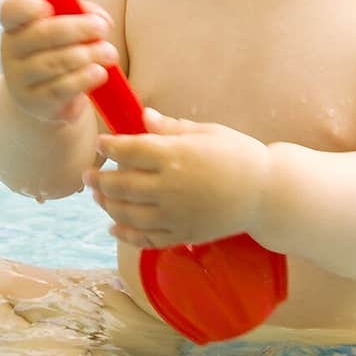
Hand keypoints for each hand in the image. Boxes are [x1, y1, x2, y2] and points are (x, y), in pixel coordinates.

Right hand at [0, 0, 118, 123]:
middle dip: (78, 29)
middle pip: (43, 34)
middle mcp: (12, 50)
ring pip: (55, 63)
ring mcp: (20, 79)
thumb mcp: (67, 27)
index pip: (13, 8)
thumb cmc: (59, 51)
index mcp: (17, 24)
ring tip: (109, 53)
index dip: (31, 6)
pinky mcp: (35, 102)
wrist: (45, 97)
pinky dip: (84, 79)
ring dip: (88, 55)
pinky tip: (100, 73)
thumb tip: (101, 20)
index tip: (50, 8)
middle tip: (102, 29)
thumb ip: (82, 14)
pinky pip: (61, 88)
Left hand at [87, 110, 269, 248]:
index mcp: (175, 155)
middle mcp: (170, 186)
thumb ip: (171, 128)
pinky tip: (114, 228)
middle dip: (99, 179)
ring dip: (107, 205)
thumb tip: (142, 117)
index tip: (102, 143)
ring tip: (99, 197)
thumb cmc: (239, 155)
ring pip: (127, 213)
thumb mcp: (207, 133)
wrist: (267, 193)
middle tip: (88, 175)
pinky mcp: (182, 234)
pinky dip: (126, 235)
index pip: (129, 150)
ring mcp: (174, 214)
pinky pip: (146, 238)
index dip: (109, 146)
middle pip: (121, 184)